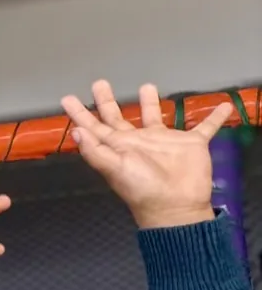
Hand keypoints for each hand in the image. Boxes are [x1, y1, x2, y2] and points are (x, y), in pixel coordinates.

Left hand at [63, 80, 229, 229]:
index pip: (94, 126)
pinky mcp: (191, 143)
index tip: (68, 99)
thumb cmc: (142, 188)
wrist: (175, 206)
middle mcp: (137, 140)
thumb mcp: (114, 169)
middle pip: (118, 116)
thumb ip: (95, 151)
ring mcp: (164, 141)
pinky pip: (206, 126)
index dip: (81, 114)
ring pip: (155, 116)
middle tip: (99, 83)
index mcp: (118, 146)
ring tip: (146, 86)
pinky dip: (215, 117)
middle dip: (107, 101)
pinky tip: (223, 106)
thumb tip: (76, 131)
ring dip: (150, 102)